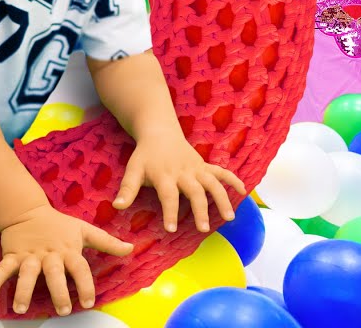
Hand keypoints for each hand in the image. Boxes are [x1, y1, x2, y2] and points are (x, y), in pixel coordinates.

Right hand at [0, 204, 132, 315]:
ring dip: (24, 290)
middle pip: (54, 272)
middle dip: (58, 291)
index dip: (85, 283)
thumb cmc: (59, 224)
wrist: (27, 210)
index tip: (88, 301)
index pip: (79, 267)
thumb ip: (107, 242)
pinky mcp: (12, 255)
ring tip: (22, 308)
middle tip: (62, 309)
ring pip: (27, 273)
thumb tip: (131, 248)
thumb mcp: (84, 230)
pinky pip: (3, 269)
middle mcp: (49, 254)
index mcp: (67, 250)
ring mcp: (29, 255)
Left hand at [113, 134, 245, 231]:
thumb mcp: (133, 169)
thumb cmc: (145, 155)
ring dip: (222, 199)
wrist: (159, 131)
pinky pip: (221, 172)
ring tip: (229, 217)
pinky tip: (243, 191)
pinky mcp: (204, 165)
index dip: (170, 212)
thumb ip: (127, 188)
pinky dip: (233, 180)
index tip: (171, 229)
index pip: (168, 196)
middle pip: (195, 191)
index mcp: (165, 175)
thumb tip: (116, 206)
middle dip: (200, 210)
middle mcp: (183, 172)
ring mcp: (196, 168)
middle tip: (203, 229)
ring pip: (213, 183)